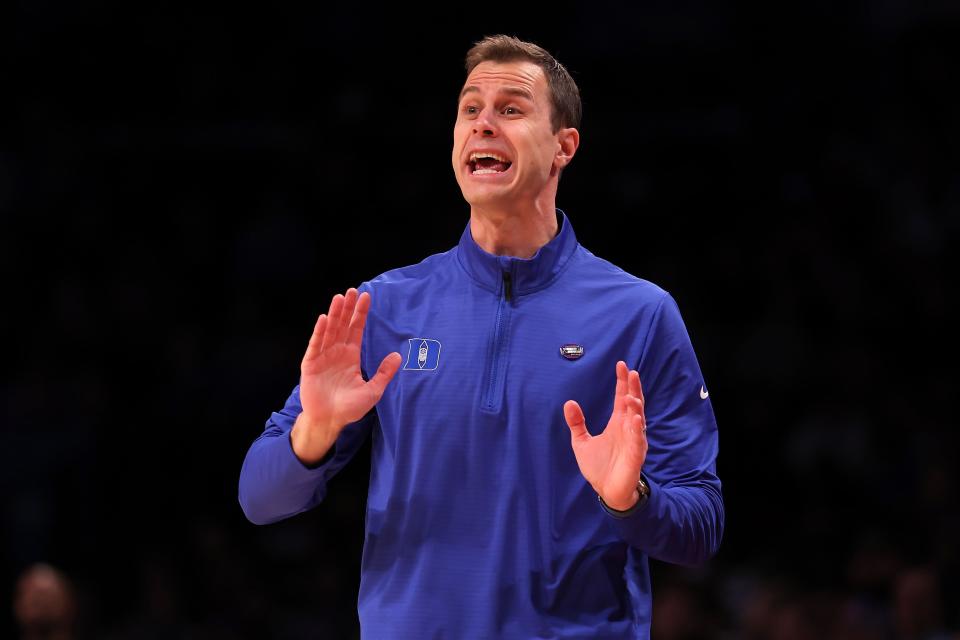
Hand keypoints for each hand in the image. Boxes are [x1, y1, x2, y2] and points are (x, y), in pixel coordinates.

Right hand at [290, 288, 401, 464]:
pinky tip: (324, 318)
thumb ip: (384, 373)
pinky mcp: (310, 364)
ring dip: (334, 314)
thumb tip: (399, 356)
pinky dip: (319, 332)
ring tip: (339, 298)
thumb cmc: (350, 408)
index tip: (366, 297)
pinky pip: (315, 345)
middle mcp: (337, 352)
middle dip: (348, 308)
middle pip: (343, 325)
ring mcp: (323, 357)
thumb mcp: (373, 390)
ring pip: (330, 330)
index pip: (356, 329)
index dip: (360, 313)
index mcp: (351, 356)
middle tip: (353, 290)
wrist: (330, 421)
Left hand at [563, 361, 648, 510]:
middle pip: (634, 404)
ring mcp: (634, 441)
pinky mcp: (635, 456)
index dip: (622, 382)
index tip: (621, 365)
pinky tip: (635, 419)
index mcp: (617, 423)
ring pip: (638, 420)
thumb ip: (577, 423)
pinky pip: (638, 441)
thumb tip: (568, 403)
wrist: (607, 491)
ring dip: (636, 408)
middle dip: (633, 388)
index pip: (622, 398)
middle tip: (631, 372)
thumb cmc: (599, 467)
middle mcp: (628, 429)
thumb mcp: (581, 442)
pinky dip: (637, 430)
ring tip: (632, 395)